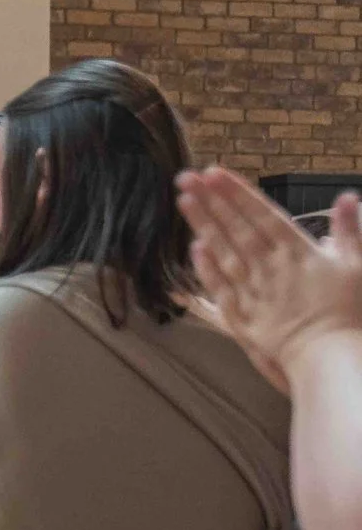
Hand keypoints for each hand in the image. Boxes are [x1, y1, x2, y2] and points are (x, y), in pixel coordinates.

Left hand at [178, 171, 361, 387]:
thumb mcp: (359, 266)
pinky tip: (193, 248)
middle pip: (236, 228)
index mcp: (298, 252)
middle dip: (211, 201)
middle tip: (186, 177)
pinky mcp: (244, 316)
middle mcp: (270, 268)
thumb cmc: (350, 313)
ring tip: (184, 201)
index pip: (261, 215)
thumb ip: (350, 231)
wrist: (332, 356)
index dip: (237, 193)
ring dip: (203, 226)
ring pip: (223, 252)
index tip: (215, 173)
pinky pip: (221, 288)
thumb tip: (347, 197)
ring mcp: (254, 291)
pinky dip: (206, 266)